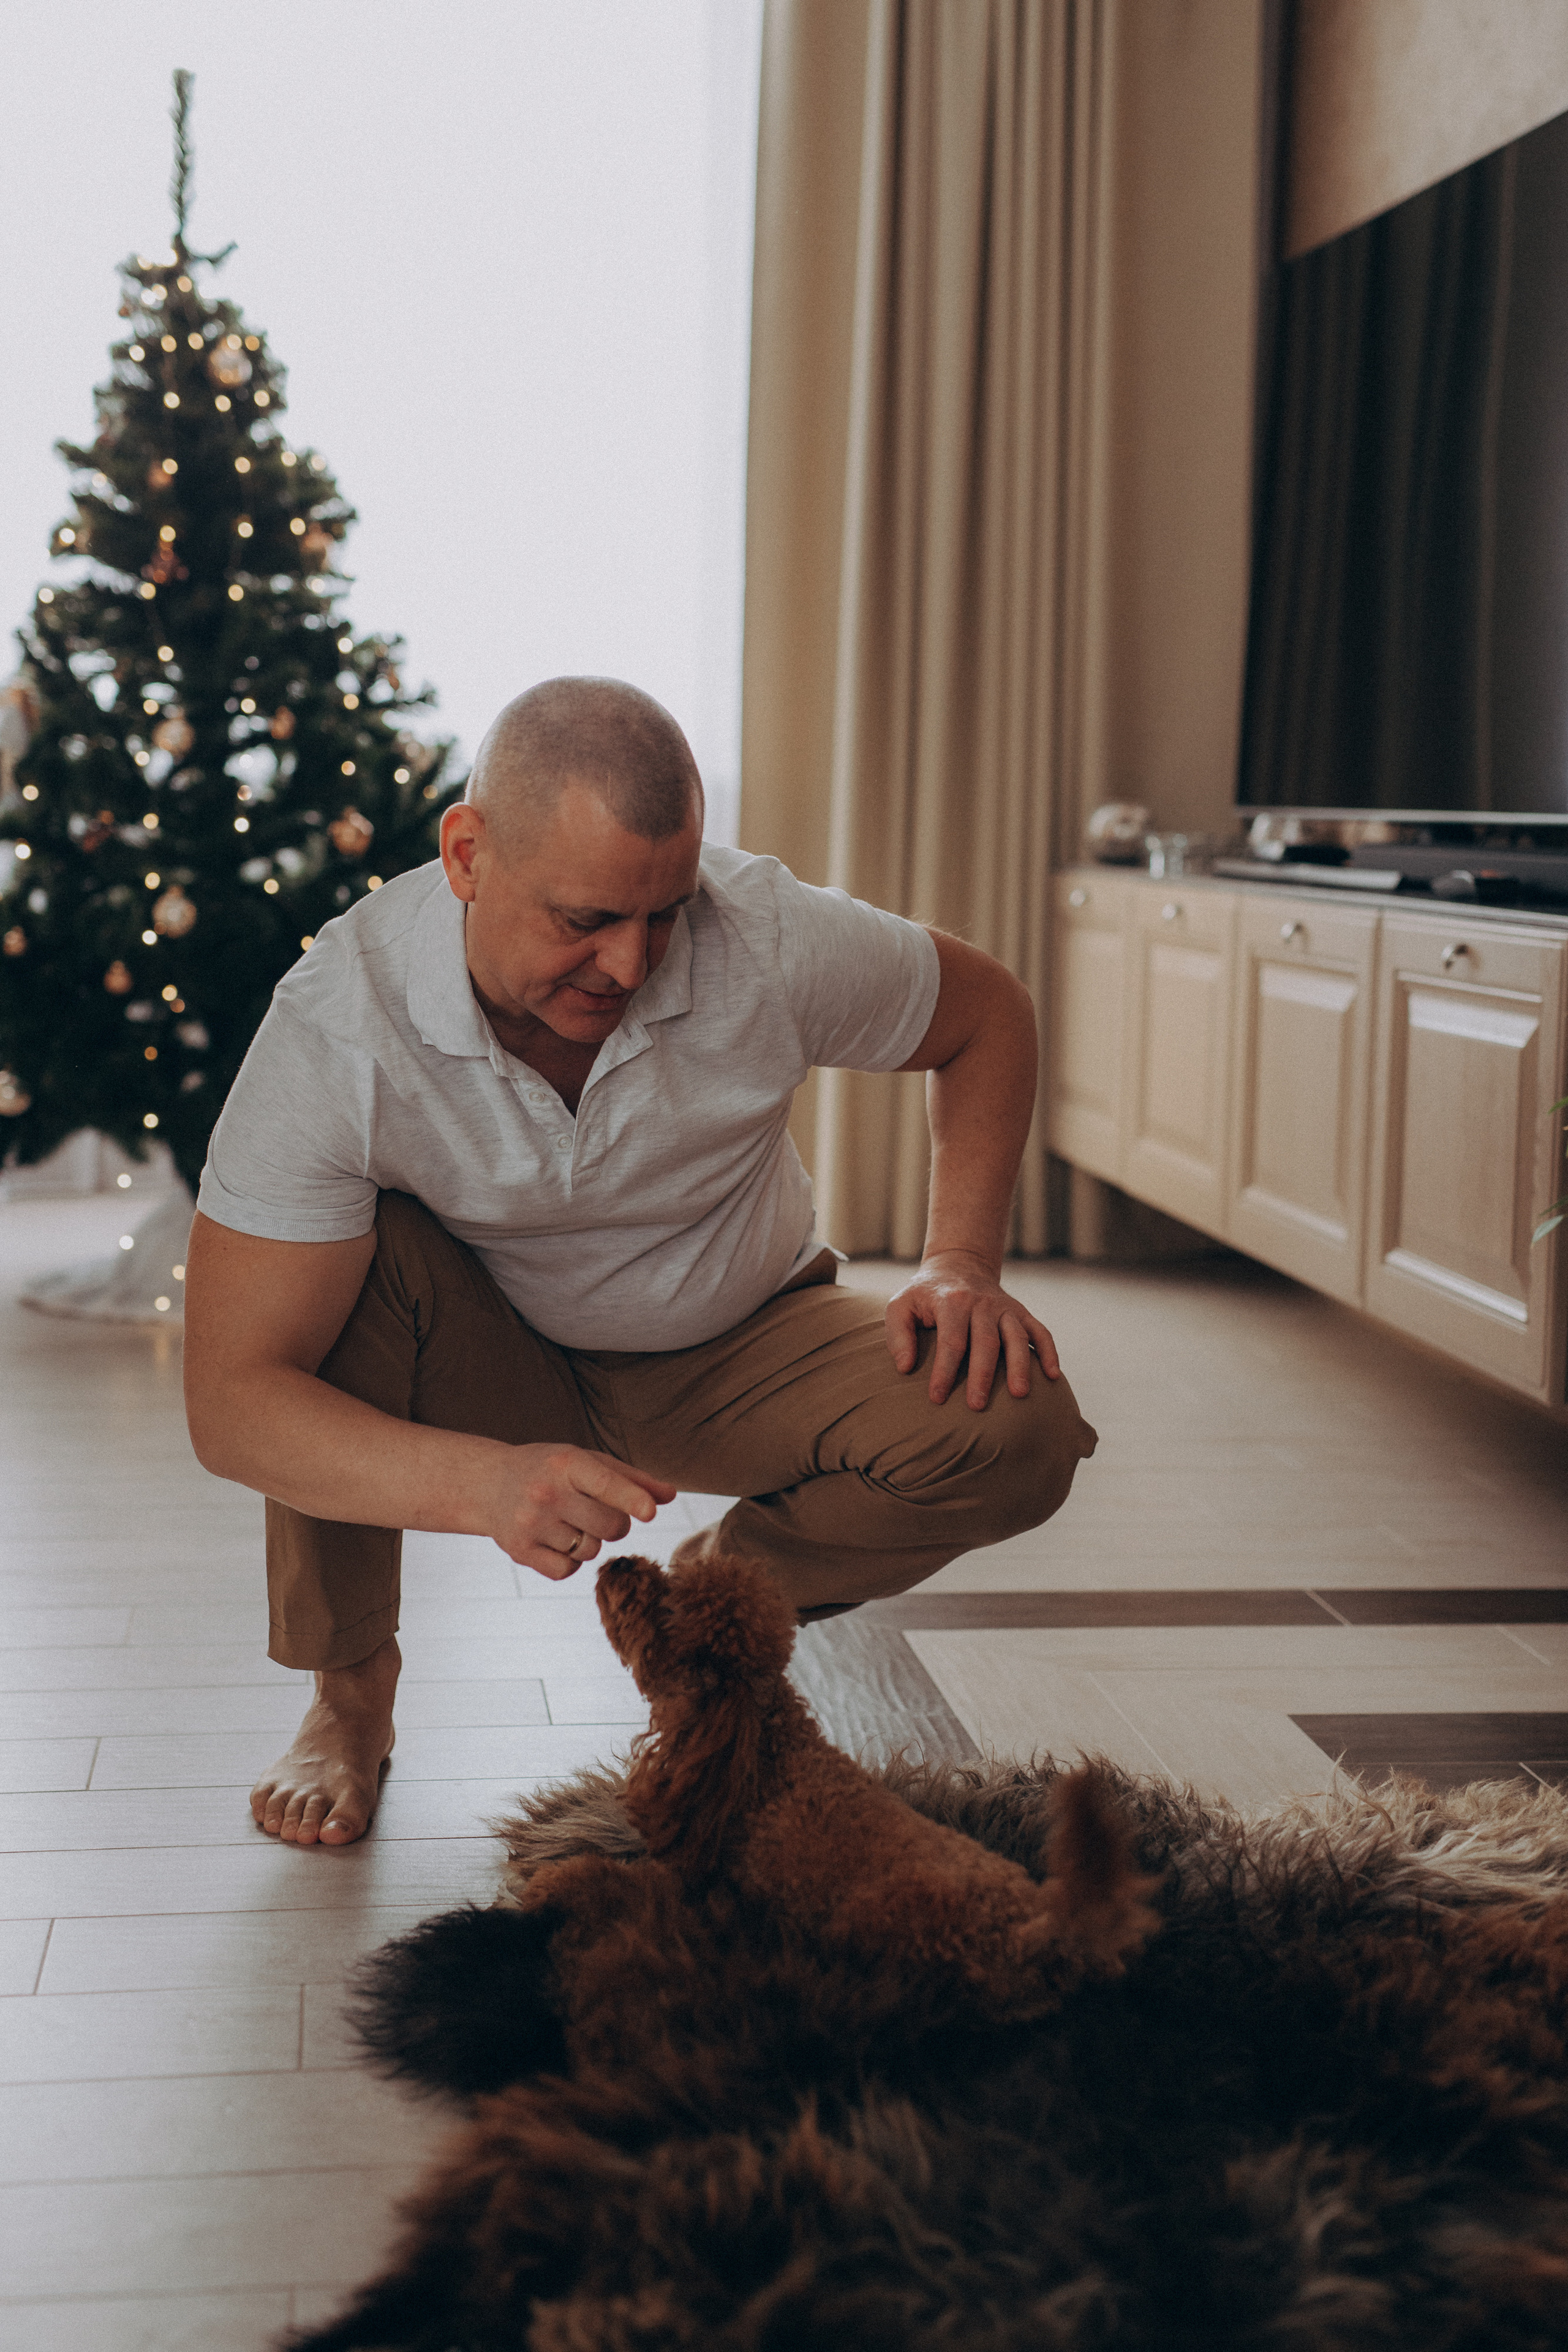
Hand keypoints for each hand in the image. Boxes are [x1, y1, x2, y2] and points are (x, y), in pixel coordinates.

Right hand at [479, 1443, 676, 1579]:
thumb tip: (670, 1495)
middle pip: (609, 1527)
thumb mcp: (586, 1461)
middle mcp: (546, 1492)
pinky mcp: (520, 1551)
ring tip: (568, 1521)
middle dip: (616, 1524)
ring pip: (590, 1550)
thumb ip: (631, 1478)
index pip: (606, 1484)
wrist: (489, 1484)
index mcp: (567, 1463)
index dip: (631, 1499)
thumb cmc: (551, 1470)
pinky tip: (555, 1540)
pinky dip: (570, 1561)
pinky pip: (567, 1570)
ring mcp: (531, 1524)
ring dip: (589, 1541)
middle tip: (598, 1512)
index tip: (649, 1512)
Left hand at [885, 1251, 1060, 1409]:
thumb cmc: (925, 1296)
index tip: (937, 1398)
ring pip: (1016, 1336)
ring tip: (1019, 1394)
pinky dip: (1048, 1351)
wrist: (959, 1266)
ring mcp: (1005, 1307)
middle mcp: (981, 1303)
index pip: (950, 1340)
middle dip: (982, 1375)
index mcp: (951, 1301)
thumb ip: (898, 1334)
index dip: (944, 1371)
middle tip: (977, 1405)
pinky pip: (1040, 1331)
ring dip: (1019, 1365)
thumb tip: (905, 1367)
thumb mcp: (901, 1305)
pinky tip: (1053, 1376)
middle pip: (985, 1341)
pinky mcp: (1021, 1312)